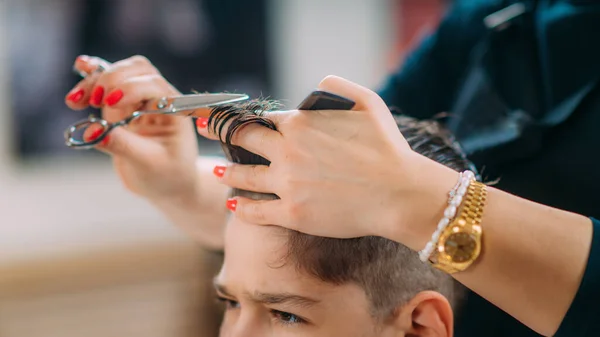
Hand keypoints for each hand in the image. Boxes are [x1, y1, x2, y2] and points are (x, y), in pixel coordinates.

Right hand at [65, 55, 228, 248]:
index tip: (109, 105)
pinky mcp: (122, 108)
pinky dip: (92, 78)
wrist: (168, 186)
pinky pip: (107, 86)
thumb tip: (91, 131)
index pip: (153, 85)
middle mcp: (159, 99)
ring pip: (118, 75)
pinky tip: (80, 67)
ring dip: (94, 82)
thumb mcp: (148, 163)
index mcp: (175, 109)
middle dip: (111, 79)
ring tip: (74, 102)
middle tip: (93, 101)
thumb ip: (122, 145)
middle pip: (136, 70)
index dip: (130, 89)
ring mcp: (140, 101)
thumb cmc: (168, 175)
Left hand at [197, 75, 458, 242]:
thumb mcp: (367, 101)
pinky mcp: (292, 214)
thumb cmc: (386, 146)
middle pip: (242, 140)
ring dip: (227, 172)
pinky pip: (256, 211)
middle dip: (219, 132)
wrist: (399, 194)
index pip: (262, 117)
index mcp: (300, 124)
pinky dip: (241, 207)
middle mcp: (287, 152)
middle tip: (205, 129)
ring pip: (243, 176)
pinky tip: (234, 205)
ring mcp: (287, 185)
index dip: (245, 116)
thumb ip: (335, 85)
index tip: (231, 116)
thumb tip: (313, 85)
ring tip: (217, 172)